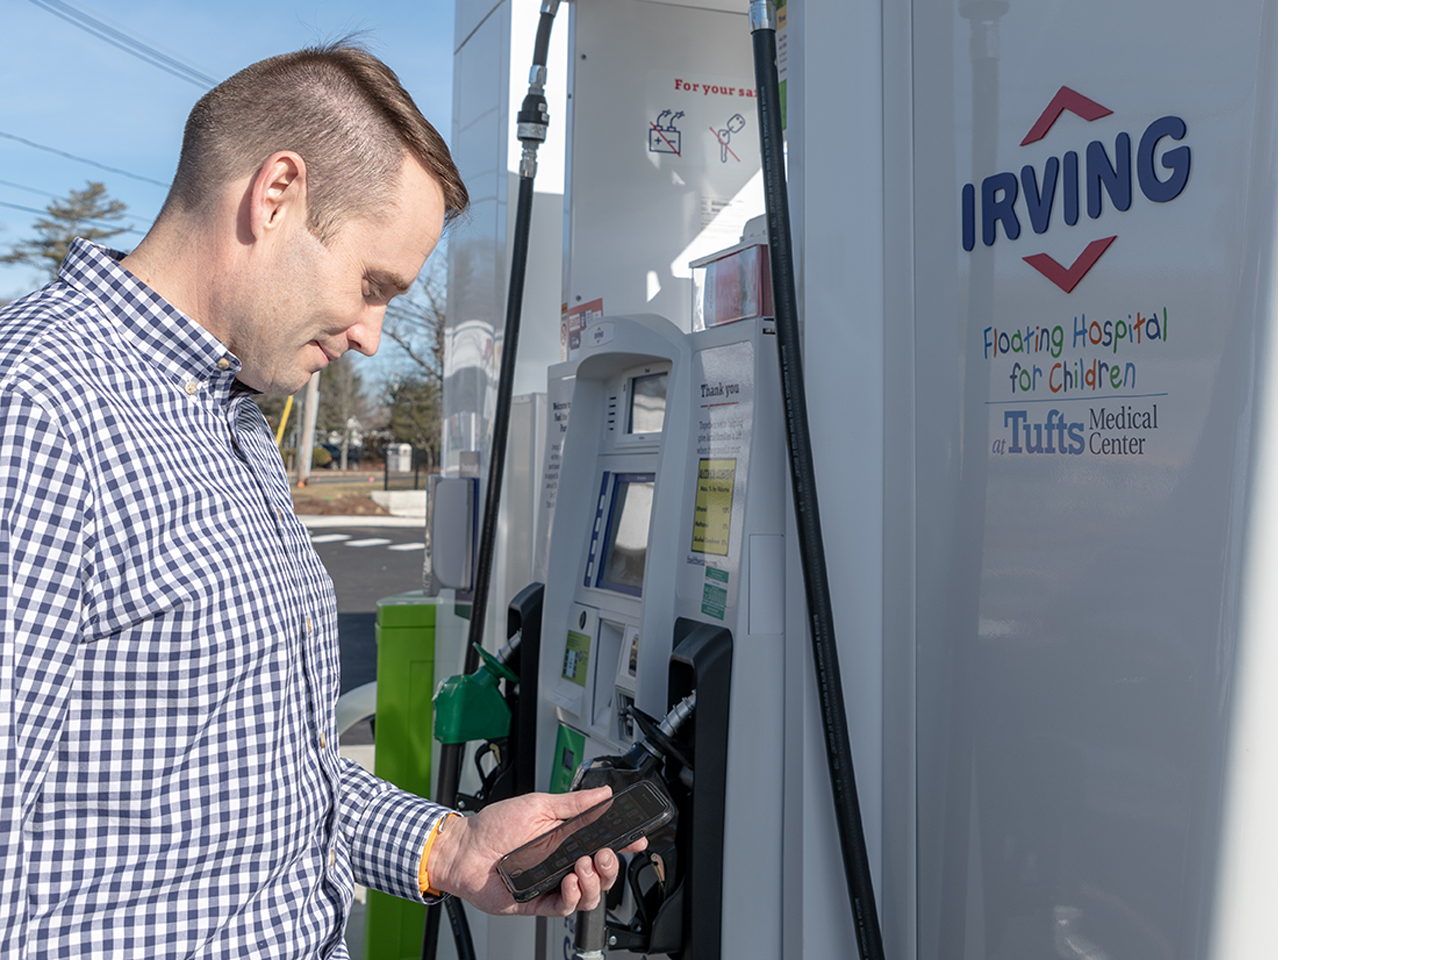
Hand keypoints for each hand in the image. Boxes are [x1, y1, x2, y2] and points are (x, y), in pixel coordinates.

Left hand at [425, 787, 647, 916]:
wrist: (464, 849)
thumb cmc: (494, 826)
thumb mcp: (539, 805)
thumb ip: (573, 803)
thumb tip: (602, 793)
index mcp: (567, 838)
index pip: (603, 843)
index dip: (623, 844)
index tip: (636, 840)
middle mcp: (563, 862)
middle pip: (602, 873)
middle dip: (611, 866)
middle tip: (604, 854)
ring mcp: (552, 884)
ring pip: (589, 895)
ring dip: (594, 882)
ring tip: (583, 867)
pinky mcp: (538, 902)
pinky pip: (564, 908)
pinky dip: (573, 897)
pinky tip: (570, 882)